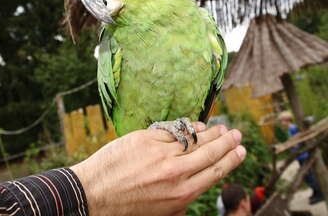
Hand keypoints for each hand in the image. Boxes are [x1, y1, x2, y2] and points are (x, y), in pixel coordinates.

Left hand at [70, 123, 245, 215]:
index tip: (241, 150)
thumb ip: (181, 199)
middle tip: (236, 133)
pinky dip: (186, 127)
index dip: (231, 159)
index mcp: (182, 193)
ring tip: (220, 127)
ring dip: (210, 132)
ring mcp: (161, 153)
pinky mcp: (147, 139)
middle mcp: (176, 172)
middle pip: (210, 152)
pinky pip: (172, 130)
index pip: (215, 171)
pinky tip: (194, 125)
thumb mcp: (161, 211)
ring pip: (193, 138)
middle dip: (226, 141)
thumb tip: (194, 183)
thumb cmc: (127, 207)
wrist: (93, 195)